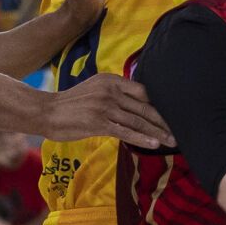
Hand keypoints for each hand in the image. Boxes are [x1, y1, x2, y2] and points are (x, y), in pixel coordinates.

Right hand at [46, 73, 175, 148]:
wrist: (46, 112)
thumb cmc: (72, 105)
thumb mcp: (95, 90)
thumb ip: (115, 94)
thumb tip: (137, 105)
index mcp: (111, 80)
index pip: (143, 92)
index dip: (159, 105)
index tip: (173, 116)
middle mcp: (110, 90)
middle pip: (144, 107)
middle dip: (163, 121)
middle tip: (179, 132)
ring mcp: (105, 106)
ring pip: (138, 120)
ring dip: (157, 132)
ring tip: (171, 141)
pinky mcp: (98, 122)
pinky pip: (125, 131)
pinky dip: (142, 138)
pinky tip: (154, 144)